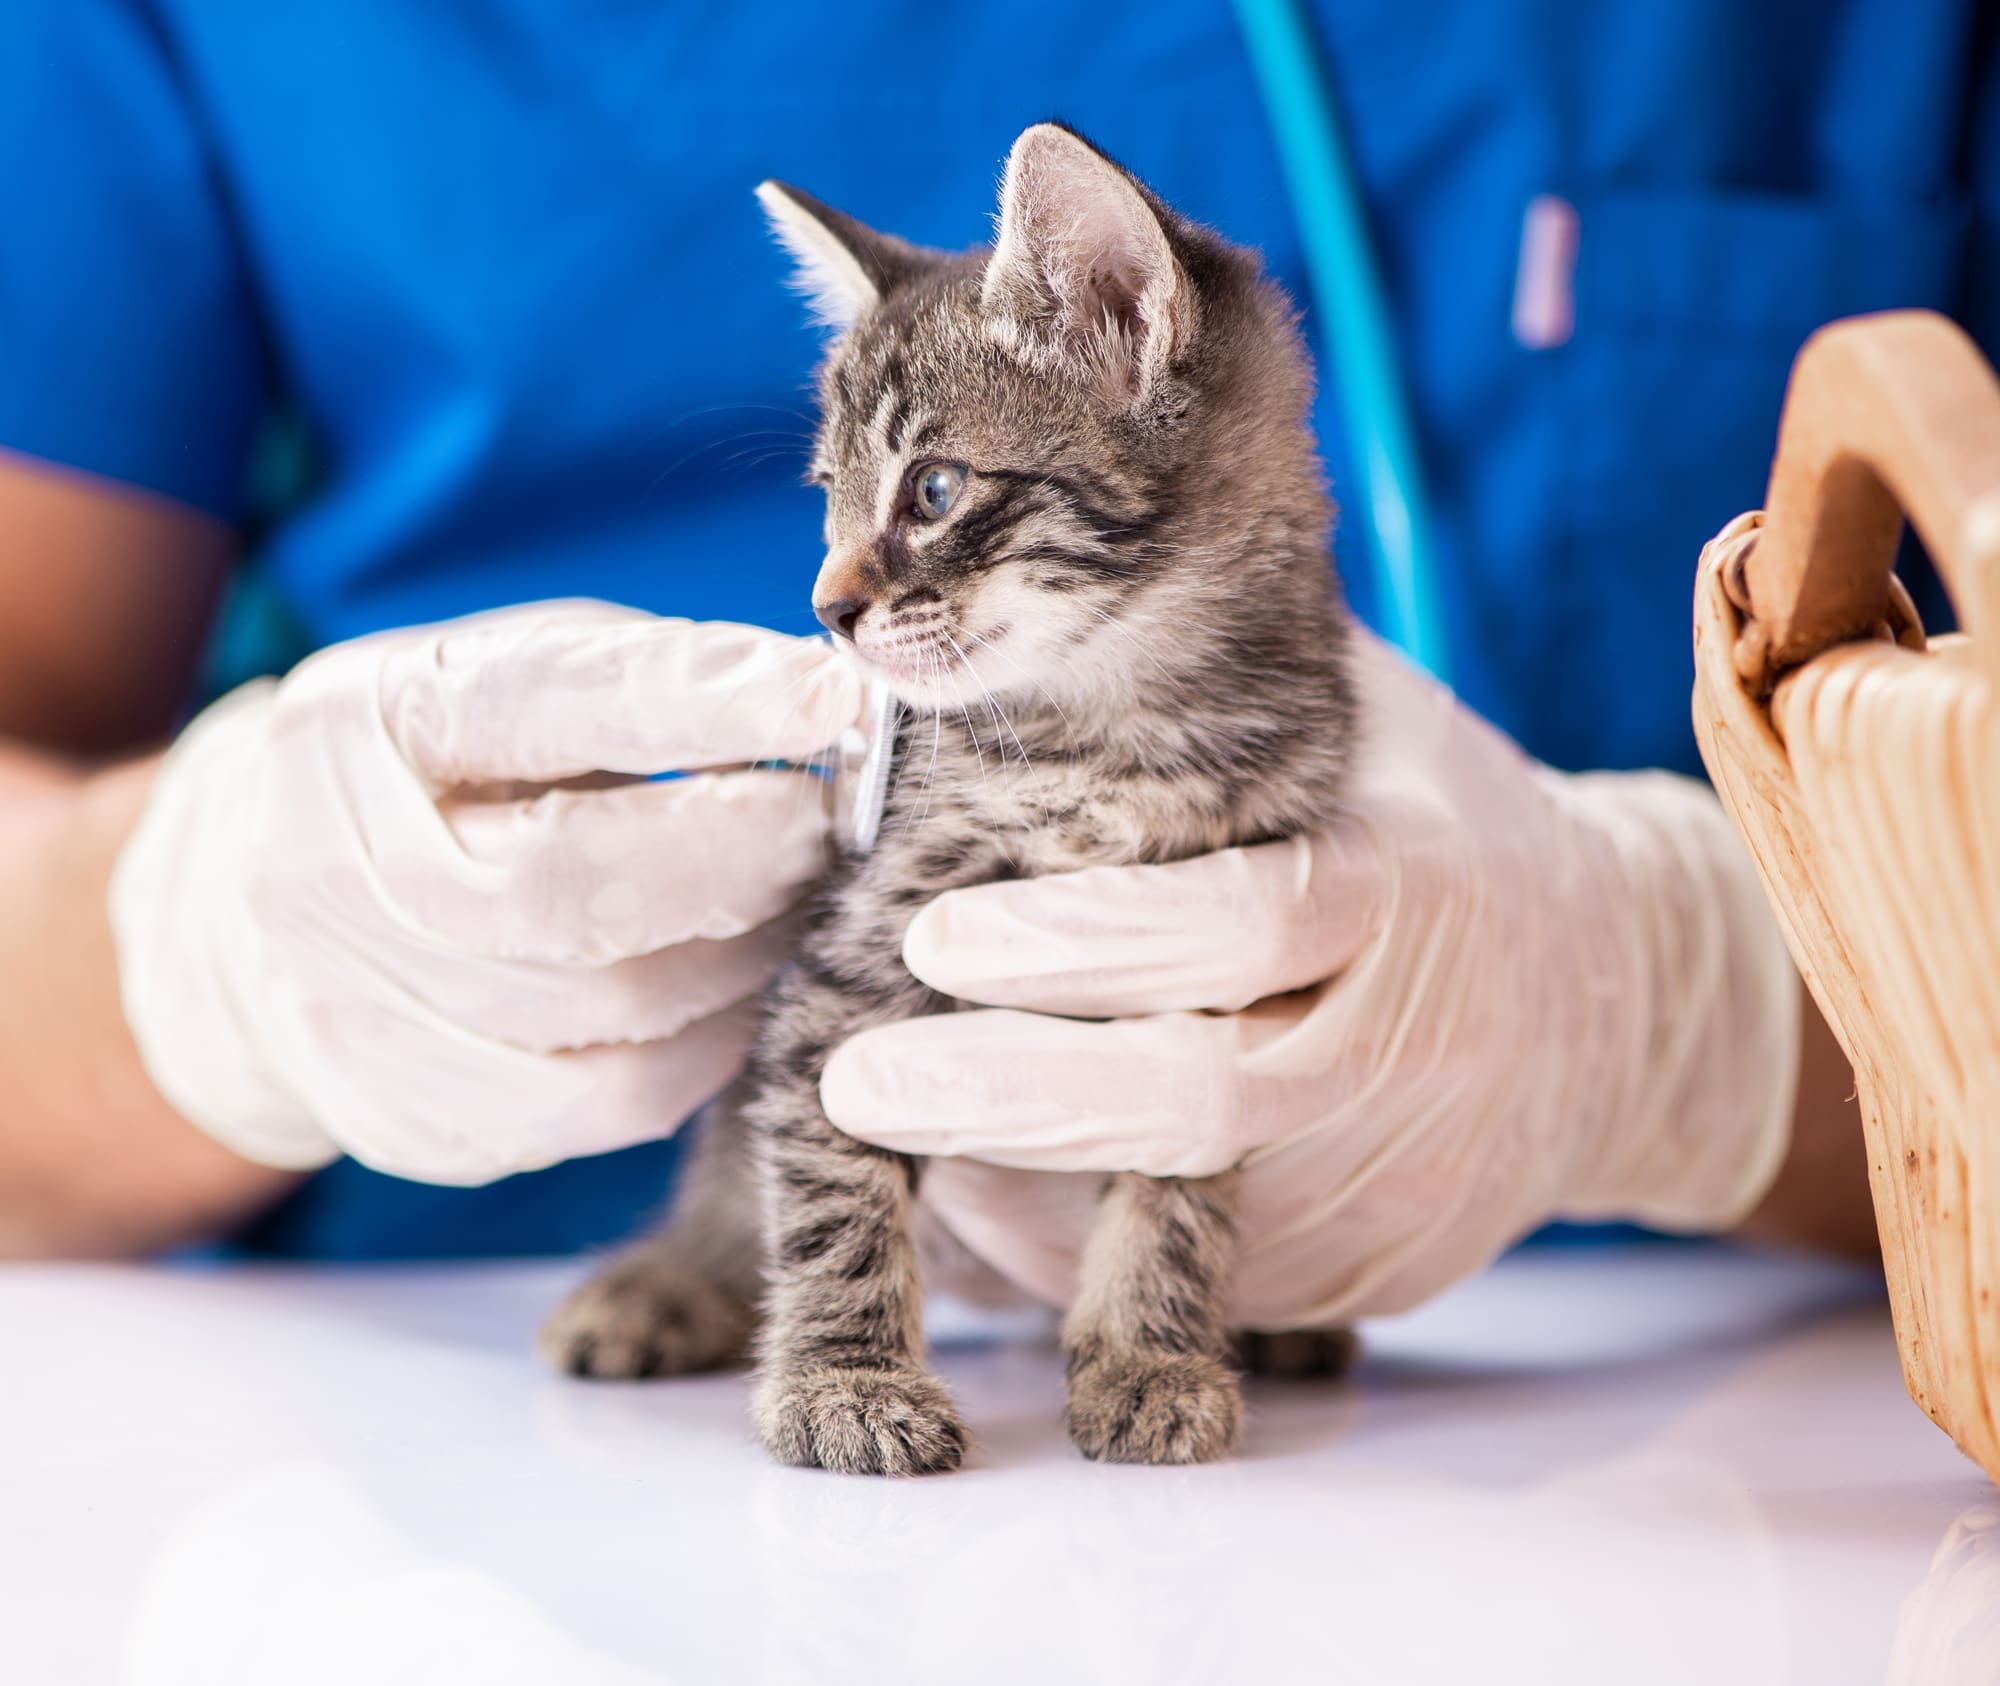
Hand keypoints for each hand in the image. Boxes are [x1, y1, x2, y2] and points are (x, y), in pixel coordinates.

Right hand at [110, 604, 863, 1183]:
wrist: (261, 902)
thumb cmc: (450, 770)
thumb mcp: (519, 678)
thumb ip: (652, 686)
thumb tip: (826, 709)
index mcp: (370, 718)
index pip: (545, 705)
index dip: (700, 703)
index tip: (827, 698)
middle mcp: (335, 865)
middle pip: (565, 888)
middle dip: (735, 859)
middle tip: (829, 830)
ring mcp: (355, 1006)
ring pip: (604, 1011)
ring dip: (742, 959)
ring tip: (801, 910)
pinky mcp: (408, 1112)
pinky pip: (606, 1103)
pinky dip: (708, 1051)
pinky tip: (743, 999)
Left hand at [822, 635, 1800, 1327]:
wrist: (1611, 1003)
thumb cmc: (1442, 831)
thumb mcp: (1371, 727)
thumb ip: (1230, 685)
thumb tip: (1035, 618)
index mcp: (1409, 885)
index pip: (1238, 920)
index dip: (1079, 937)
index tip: (930, 934)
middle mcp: (1410, 1045)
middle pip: (1200, 1098)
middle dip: (1010, 1095)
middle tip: (857, 1085)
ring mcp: (1398, 1176)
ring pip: (1182, 1218)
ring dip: (1017, 1190)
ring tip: (894, 1132)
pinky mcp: (1375, 1267)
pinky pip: (1205, 1284)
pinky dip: (1080, 1251)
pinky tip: (988, 1195)